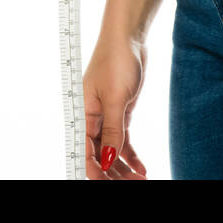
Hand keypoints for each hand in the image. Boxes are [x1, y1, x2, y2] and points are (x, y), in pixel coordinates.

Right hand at [83, 34, 147, 179]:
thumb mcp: (116, 98)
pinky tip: (140, 168)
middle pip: (98, 155)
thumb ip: (112, 131)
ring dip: (123, 168)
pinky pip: (122, 140)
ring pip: (110, 150)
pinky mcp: (119, 112)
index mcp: (82, 114)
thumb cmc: (116, 61)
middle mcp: (91, 118)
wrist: (127, 37)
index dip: (96, 171)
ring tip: (139, 180)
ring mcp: (106, 116)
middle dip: (112, 173)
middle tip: (132, 184)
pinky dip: (130, 155)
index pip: (85, 151)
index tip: (110, 183)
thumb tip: (107, 159)